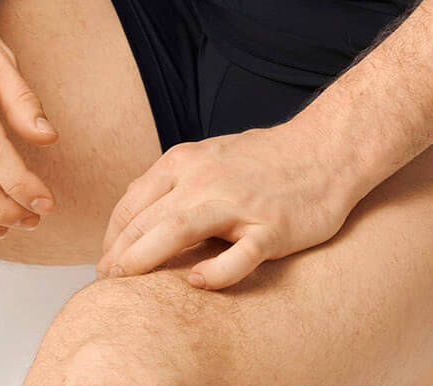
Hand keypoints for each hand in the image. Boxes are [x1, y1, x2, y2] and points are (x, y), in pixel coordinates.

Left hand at [95, 122, 357, 290]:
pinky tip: (197, 283)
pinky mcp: (270, 228)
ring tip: (127, 283)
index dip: (112, 236)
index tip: (107, 262)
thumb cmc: (266, 159)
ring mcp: (238, 203)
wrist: (325, 149)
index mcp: (187, 160)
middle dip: (119, 255)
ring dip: (145, 258)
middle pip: (147, 219)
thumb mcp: (210, 156)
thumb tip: (140, 218)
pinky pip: (237, 257)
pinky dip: (214, 273)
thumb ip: (177, 181)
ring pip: (177, 231)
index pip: (133, 202)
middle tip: (107, 283)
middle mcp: (205, 179)